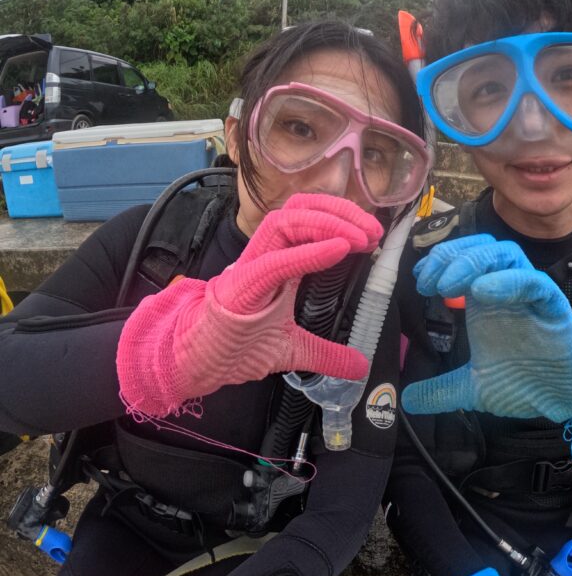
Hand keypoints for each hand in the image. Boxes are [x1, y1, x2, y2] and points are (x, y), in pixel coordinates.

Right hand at [117, 194, 382, 415]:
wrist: (193, 364)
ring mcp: (249, 268)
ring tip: (360, 239)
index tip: (373, 238)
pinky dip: (309, 251)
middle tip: (374, 233)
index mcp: (278, 263)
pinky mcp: (238, 287)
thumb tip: (360, 366)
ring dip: (329, 223)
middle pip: (300, 209)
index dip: (342, 220)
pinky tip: (338, 249)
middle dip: (341, 212)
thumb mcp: (293, 352)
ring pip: (286, 221)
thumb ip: (326, 355)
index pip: (308, 220)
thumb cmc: (234, 347)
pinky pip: (275, 261)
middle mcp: (264, 257)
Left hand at [402, 235, 571, 427]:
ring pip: (507, 254)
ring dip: (473, 262)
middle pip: (481, 247)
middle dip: (450, 256)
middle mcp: (507, 291)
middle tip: (428, 282)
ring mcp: (532, 296)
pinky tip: (483, 291)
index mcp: (488, 301)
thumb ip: (441, 390)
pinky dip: (509, 280)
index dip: (439, 262)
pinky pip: (535, 283)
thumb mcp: (474, 389)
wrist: (568, 400)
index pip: (463, 259)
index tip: (420, 281)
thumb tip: (406, 400)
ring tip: (448, 285)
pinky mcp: (555, 308)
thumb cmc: (527, 380)